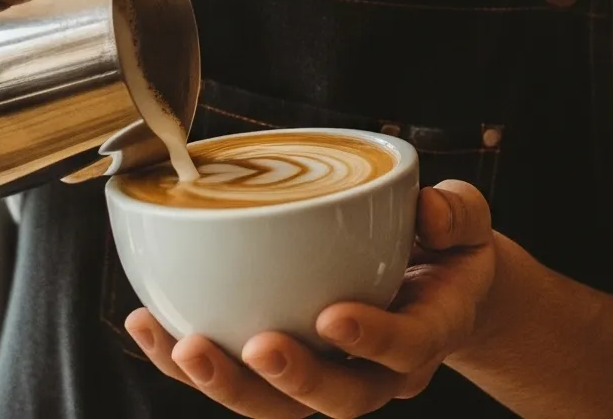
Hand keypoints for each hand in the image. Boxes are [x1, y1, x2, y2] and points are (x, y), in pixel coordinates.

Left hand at [123, 179, 500, 417]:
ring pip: (280, 407)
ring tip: (181, 346)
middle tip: (255, 347)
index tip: (333, 314)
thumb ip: (455, 214)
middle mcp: (378, 372)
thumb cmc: (446, 251)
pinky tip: (147, 325)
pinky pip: (236, 380)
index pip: (405, 349)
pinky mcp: (284, 372)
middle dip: (292, 381)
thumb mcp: (465, 223)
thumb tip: (427, 212)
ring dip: (227, 384)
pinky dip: (186, 363)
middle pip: (339, 399)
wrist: (438, 291)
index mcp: (426, 333)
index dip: (372, 338)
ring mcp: (329, 377)